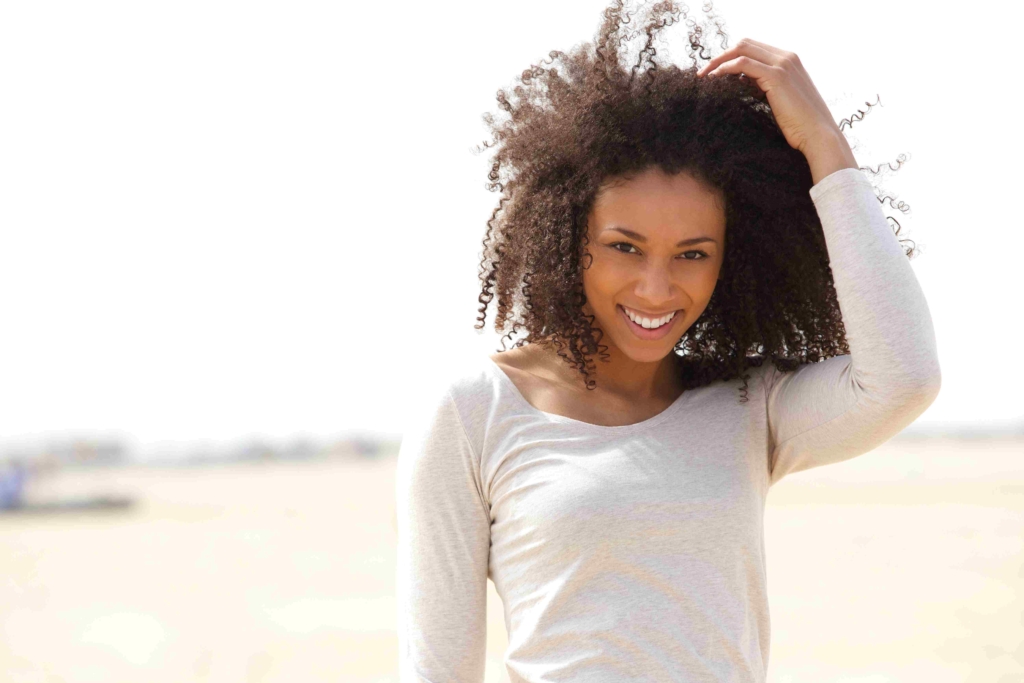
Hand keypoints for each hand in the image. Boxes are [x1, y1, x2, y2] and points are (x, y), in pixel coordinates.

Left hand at [696, 38, 842, 158]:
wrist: (818, 136)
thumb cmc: (800, 126)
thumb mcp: (782, 101)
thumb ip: (766, 88)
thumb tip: (743, 84)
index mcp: (789, 60)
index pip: (754, 48)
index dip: (731, 56)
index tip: (714, 71)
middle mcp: (787, 57)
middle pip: (745, 44)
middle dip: (721, 55)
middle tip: (703, 72)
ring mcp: (783, 64)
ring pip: (742, 49)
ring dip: (718, 61)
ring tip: (703, 76)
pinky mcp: (777, 76)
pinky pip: (743, 64)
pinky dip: (725, 68)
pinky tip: (714, 79)